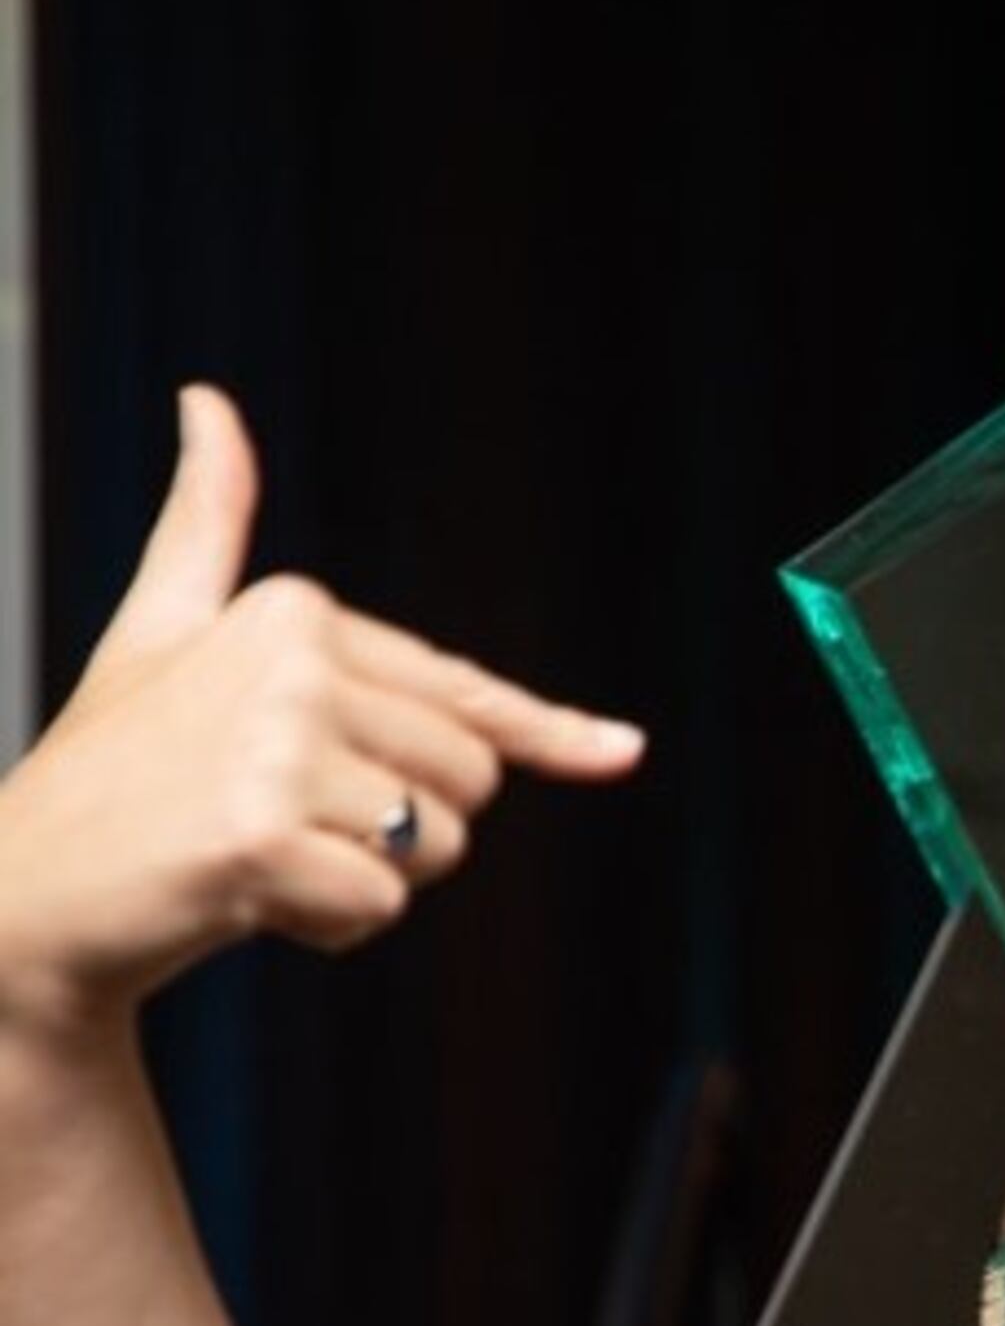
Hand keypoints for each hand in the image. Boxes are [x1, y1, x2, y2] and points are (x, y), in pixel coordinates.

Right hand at [0, 386, 644, 1034]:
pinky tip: (239, 898)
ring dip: (360, 880)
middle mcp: (293, 663)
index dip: (552, 734)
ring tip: (253, 855)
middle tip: (276, 822)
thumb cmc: (109, 771)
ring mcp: (274, 747)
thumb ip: (205, 526)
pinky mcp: (258, 836)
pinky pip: (380, 906)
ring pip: (436, 848)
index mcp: (293, 611)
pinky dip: (325, 926)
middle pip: (470, 784)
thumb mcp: (159, 631)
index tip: (622, 751)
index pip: (467, 695)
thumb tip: (208, 399)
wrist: (19, 898)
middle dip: (395, 830)